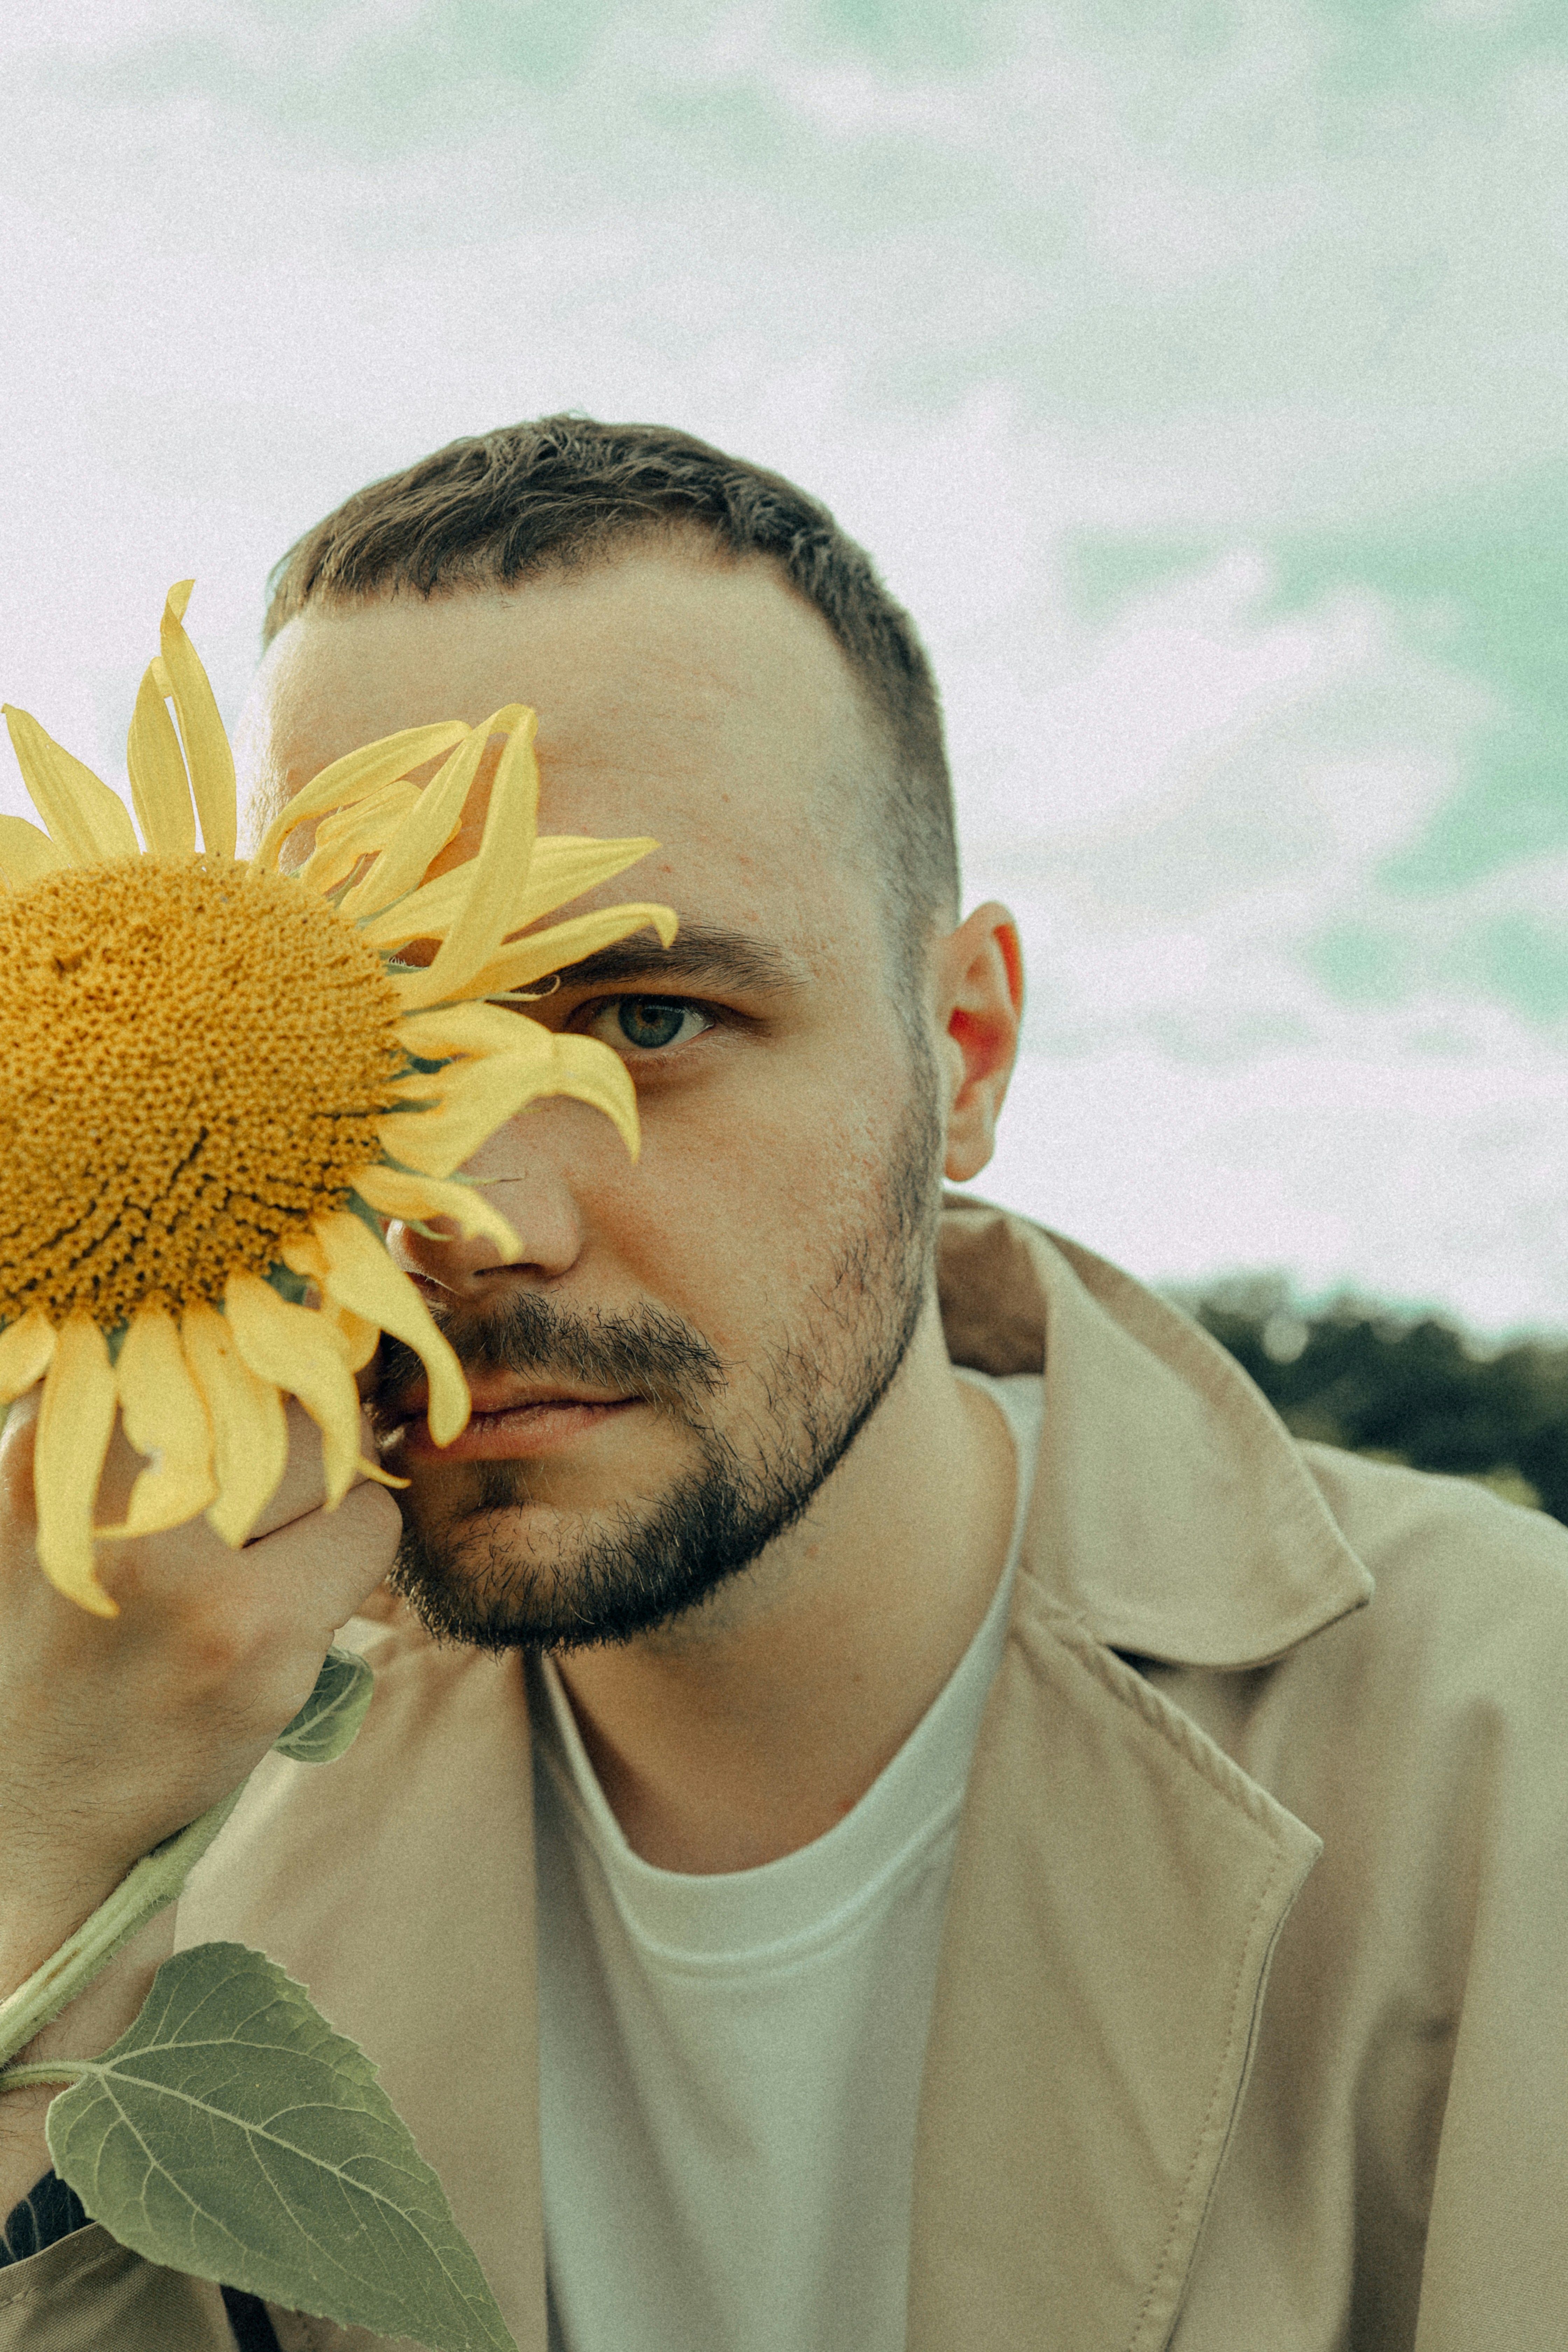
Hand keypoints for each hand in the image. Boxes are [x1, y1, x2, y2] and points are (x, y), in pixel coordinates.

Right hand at [0, 1389, 401, 1993]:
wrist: (27, 1806)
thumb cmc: (61, 1639)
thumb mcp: (57, 1512)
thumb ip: (123, 1424)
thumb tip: (264, 1322)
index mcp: (51, 1450)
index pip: (195, 1336)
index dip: (256, 1341)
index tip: (280, 1353)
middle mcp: (112, 1500)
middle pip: (272, 1388)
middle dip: (303, 1422)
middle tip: (286, 1475)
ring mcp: (186, 1573)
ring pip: (331, 1453)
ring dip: (330, 1492)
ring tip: (278, 1546)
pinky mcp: (256, 1634)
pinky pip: (368, 1529)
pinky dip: (355, 1550)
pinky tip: (295, 1598)